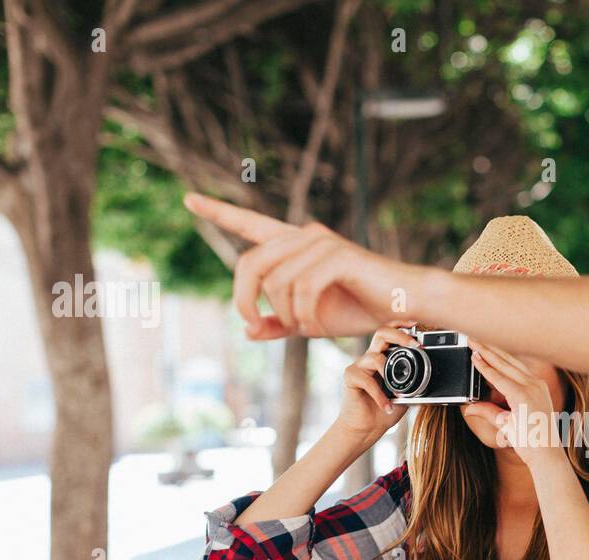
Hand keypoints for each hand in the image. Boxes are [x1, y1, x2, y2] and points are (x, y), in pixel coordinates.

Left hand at [182, 192, 423, 339]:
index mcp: (294, 246)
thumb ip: (279, 324)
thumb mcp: (309, 321)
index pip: (250, 224)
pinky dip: (305, 315)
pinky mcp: (338, 256)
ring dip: (286, 314)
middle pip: (250, 263)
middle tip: (255, 323)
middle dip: (245, 298)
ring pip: (276, 282)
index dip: (219, 212)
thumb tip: (247, 331)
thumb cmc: (358, 308)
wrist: (400, 304)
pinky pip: (302, 289)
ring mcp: (321, 243)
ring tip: (305, 327)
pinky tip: (318, 325)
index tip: (188, 199)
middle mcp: (304, 236)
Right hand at [335, 323, 417, 443]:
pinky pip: (368, 380)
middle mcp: (371, 357)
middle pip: (381, 333)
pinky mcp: (350, 377)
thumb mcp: (406, 395)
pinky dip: (380, 395)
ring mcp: (359, 366)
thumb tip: (434, 379)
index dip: (402, 325)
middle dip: (400, 336)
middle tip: (415, 346)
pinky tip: (386, 407)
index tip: (417, 326)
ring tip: (397, 394)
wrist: (366, 428)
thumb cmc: (385, 410)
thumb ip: (415, 383)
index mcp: (384, 358)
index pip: (391, 333)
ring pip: (376, 357)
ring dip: (390, 375)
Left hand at [462, 340, 564, 467]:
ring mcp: (531, 388)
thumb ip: (487, 411)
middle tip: (473, 335)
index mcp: (535, 386)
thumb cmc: (532, 441)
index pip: (511, 364)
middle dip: (489, 346)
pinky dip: (487, 368)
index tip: (483, 343)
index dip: (495, 352)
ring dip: (486, 351)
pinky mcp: (524, 396)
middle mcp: (535, 383)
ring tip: (472, 341)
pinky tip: (476, 359)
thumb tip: (469, 408)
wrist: (546, 455)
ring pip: (503, 364)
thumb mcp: (505, 423)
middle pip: (507, 359)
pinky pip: (500, 378)